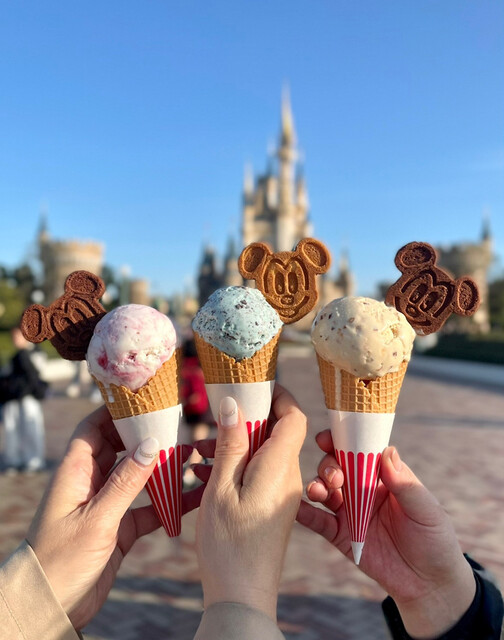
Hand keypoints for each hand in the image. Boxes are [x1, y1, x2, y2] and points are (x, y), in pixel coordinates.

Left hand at [27, 405, 202, 629]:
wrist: (51, 607)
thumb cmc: (61, 560)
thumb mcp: (96, 519)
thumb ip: (125, 483)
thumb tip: (151, 445)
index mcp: (75, 472)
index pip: (93, 428)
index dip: (115, 412)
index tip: (143, 400)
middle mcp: (91, 483)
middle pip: (120, 448)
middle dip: (146, 436)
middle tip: (176, 426)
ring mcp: (106, 504)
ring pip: (137, 476)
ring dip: (161, 467)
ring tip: (190, 455)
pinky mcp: (119, 527)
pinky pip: (147, 507)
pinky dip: (167, 502)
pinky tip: (191, 497)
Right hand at [193, 384, 306, 620]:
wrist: (243, 598)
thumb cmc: (229, 545)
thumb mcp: (222, 488)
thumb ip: (231, 443)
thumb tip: (233, 404)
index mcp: (280, 467)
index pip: (294, 417)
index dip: (279, 396)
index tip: (255, 386)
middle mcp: (289, 477)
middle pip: (277, 433)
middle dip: (245, 421)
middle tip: (211, 424)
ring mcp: (283, 494)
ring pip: (264, 454)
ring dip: (235, 447)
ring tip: (199, 454)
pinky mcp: (274, 508)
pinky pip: (260, 475)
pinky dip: (237, 468)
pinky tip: (206, 475)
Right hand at [297, 431, 475, 637]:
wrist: (430, 585)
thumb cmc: (434, 540)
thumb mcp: (426, 509)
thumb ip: (404, 483)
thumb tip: (387, 451)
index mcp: (383, 476)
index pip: (360, 451)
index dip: (343, 440)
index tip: (328, 438)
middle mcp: (363, 489)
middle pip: (337, 467)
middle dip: (329, 465)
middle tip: (336, 477)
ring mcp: (350, 512)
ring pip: (325, 490)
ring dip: (316, 484)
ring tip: (319, 491)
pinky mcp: (341, 535)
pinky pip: (318, 521)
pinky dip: (304, 512)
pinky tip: (295, 507)